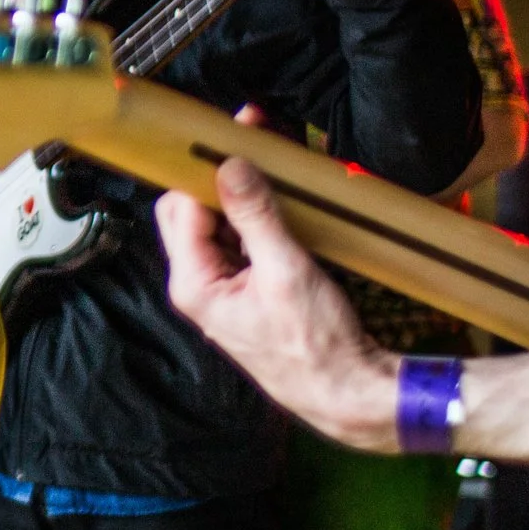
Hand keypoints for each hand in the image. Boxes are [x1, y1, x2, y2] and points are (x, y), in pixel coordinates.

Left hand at [156, 154, 398, 452]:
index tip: (234, 136)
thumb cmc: (316, 346)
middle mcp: (197, 286)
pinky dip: (254, 218)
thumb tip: (231, 166)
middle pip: (190, 212)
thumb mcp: (287, 271)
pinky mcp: (244, 291)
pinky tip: (280, 201)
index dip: (205, 169)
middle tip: (251, 140)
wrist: (347, 393)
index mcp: (193, 284)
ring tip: (270, 162)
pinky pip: (238, 243)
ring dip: (239, 194)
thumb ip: (256, 216)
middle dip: (217, 176)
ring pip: (216, 225)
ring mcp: (220, 289)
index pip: (181, 208)